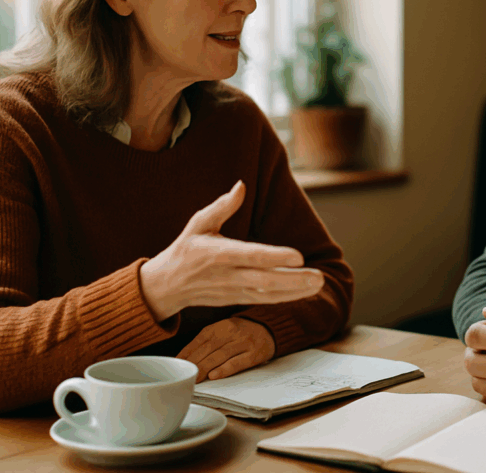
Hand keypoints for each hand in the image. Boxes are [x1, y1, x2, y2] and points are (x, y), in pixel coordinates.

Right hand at [139, 181, 325, 321]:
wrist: (166, 286)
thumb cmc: (186, 248)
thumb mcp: (199, 223)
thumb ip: (222, 206)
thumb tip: (241, 185)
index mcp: (217, 253)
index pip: (249, 255)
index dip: (274, 257)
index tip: (298, 256)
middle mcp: (226, 274)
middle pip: (264, 280)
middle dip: (293, 280)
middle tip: (318, 276)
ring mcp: (232, 290)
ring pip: (267, 293)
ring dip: (295, 291)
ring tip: (319, 283)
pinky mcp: (236, 300)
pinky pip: (263, 300)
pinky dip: (285, 298)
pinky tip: (306, 292)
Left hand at [177, 317, 275, 381]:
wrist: (269, 329)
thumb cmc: (240, 333)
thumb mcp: (223, 331)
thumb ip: (206, 342)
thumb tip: (183, 359)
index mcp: (220, 326)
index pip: (199, 340)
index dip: (186, 353)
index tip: (176, 365)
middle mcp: (231, 332)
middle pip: (208, 348)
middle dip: (194, 363)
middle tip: (183, 376)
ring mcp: (244, 342)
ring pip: (220, 355)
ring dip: (205, 367)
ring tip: (194, 379)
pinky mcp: (254, 354)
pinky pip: (238, 362)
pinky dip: (225, 369)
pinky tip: (214, 376)